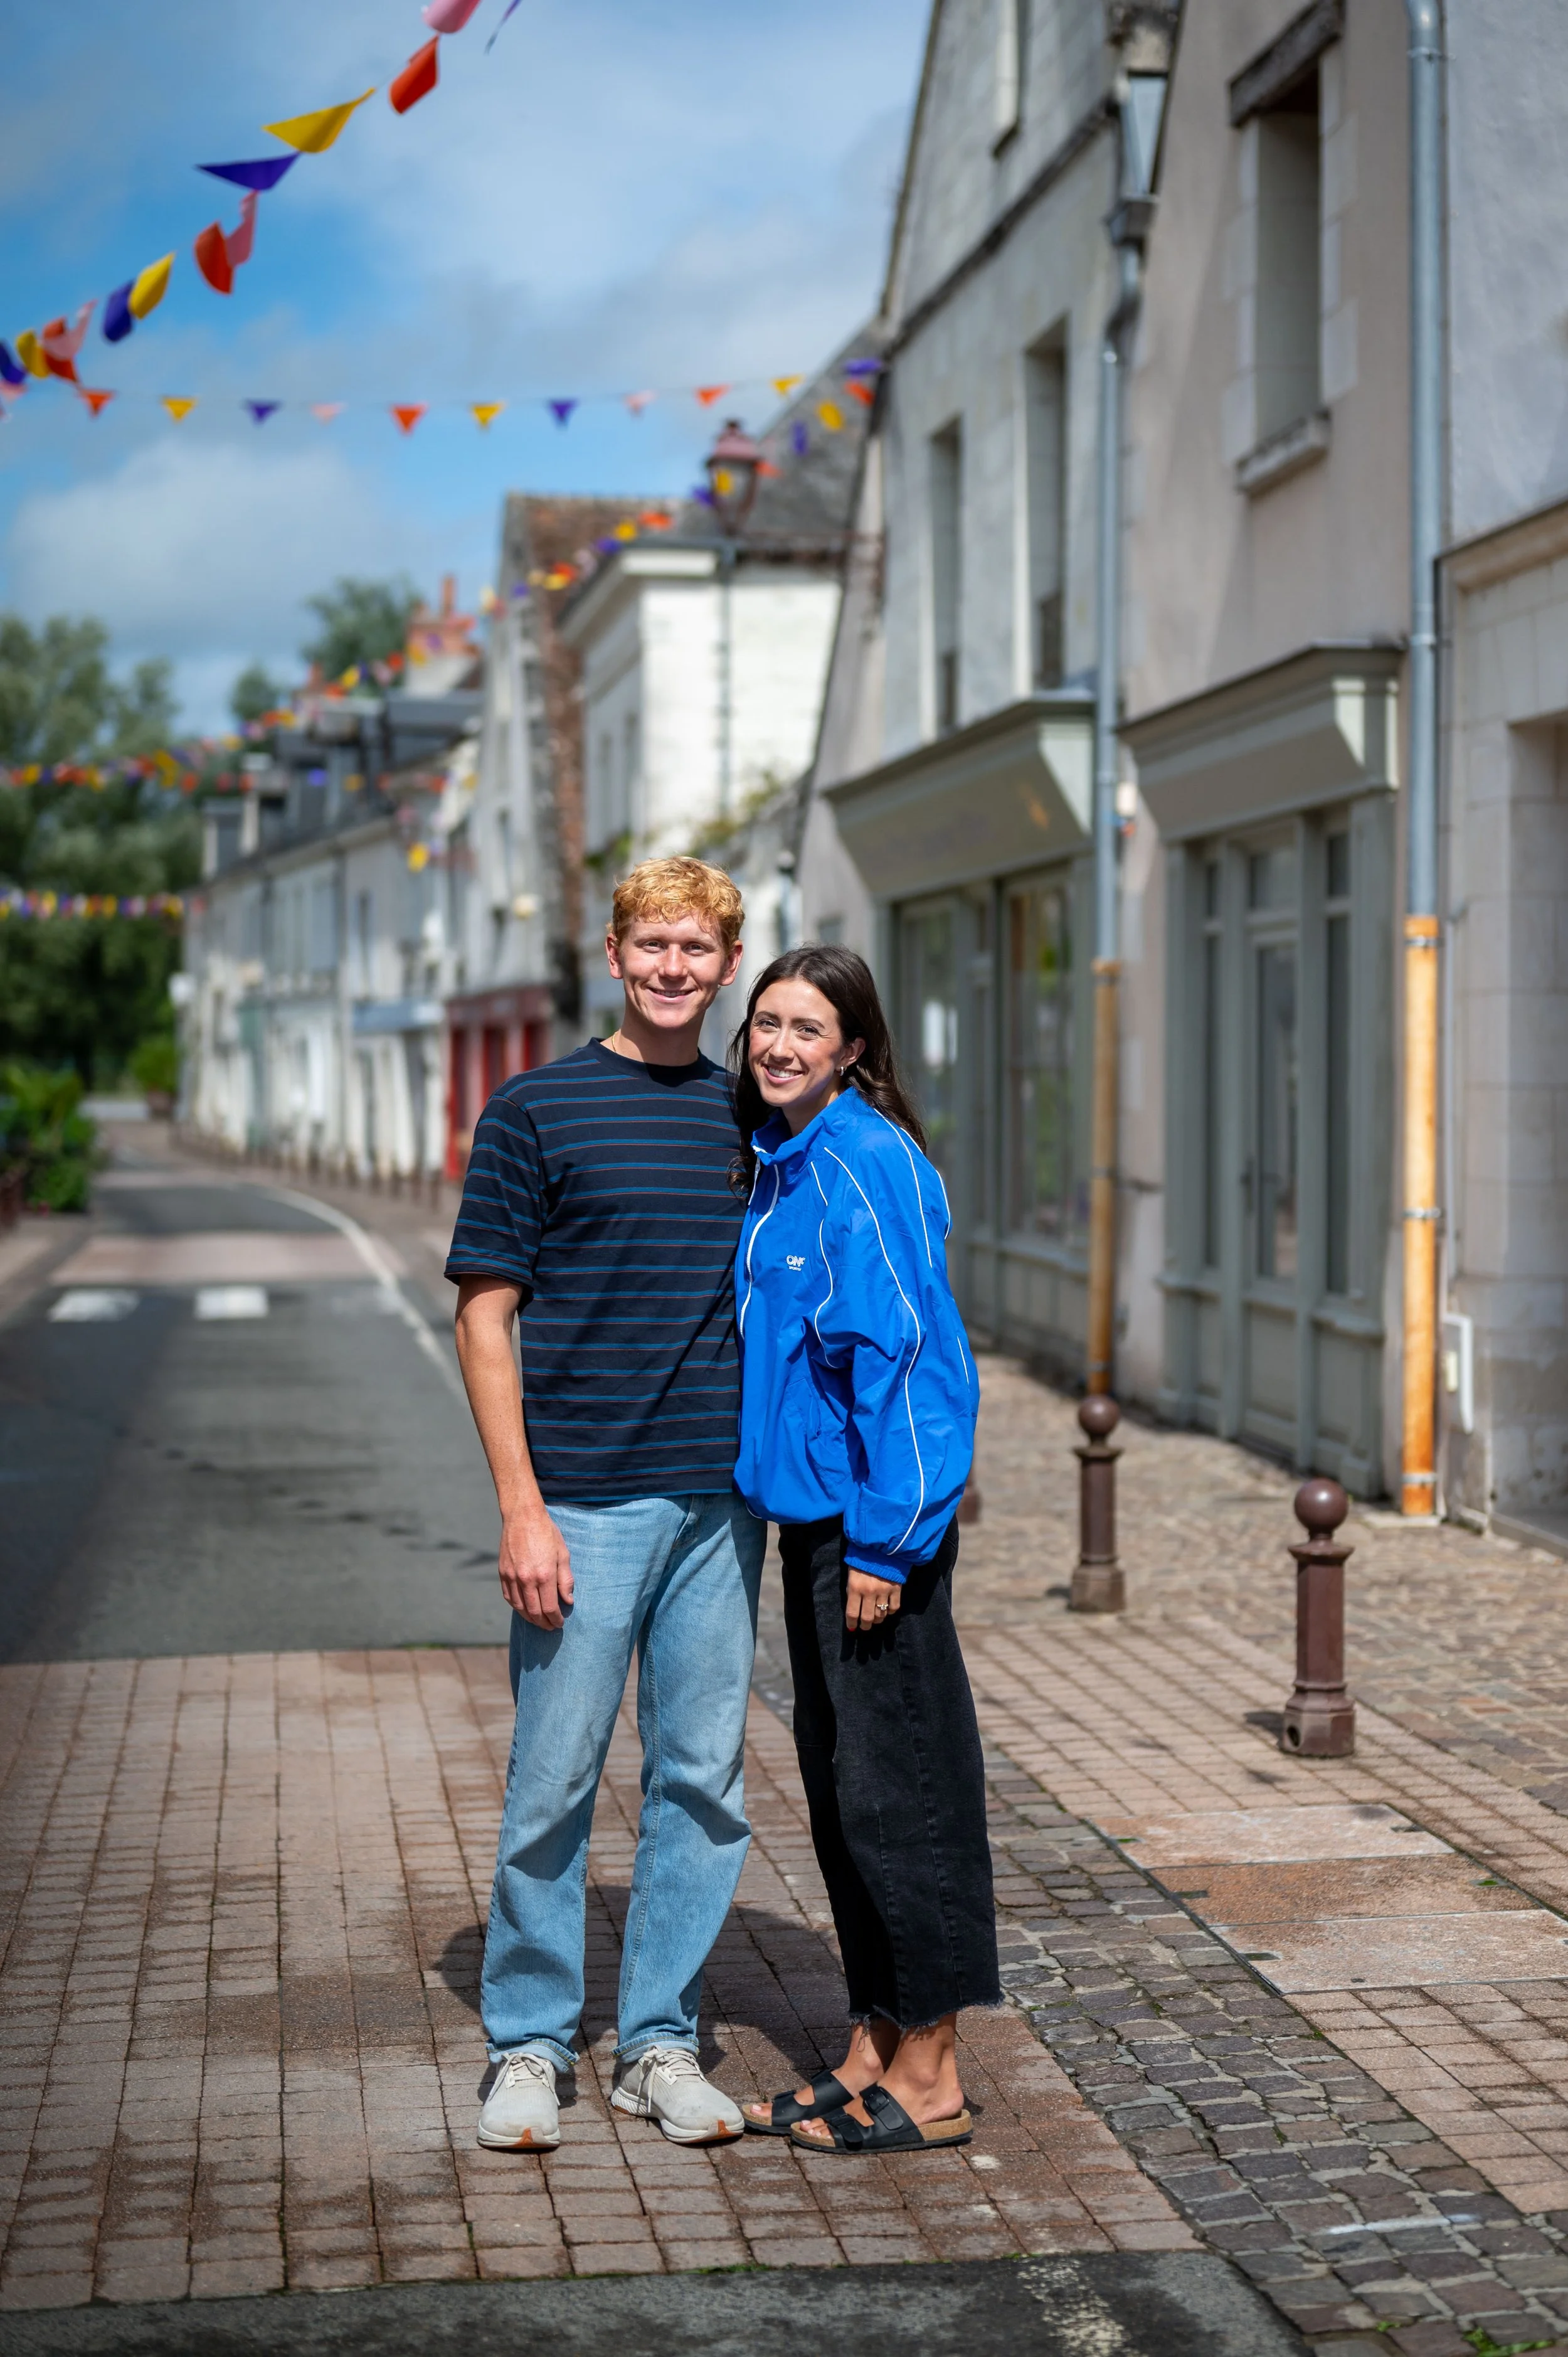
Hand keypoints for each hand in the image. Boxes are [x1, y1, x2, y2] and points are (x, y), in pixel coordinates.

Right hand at [499, 1508, 573, 1628]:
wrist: (522, 1516)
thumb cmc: (546, 1533)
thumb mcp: (563, 1554)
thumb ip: (566, 1579)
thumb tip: (568, 1601)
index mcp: (544, 1575)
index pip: (550, 1607)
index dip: (556, 1619)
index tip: (560, 1623)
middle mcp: (526, 1579)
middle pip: (534, 1612)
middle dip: (544, 1623)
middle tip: (550, 1627)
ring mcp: (512, 1577)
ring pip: (519, 1608)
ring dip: (530, 1619)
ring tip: (538, 1622)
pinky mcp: (502, 1573)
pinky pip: (508, 1597)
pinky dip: (517, 1607)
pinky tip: (524, 1610)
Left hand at [846, 1567, 901, 1633]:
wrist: (881, 1547)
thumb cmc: (862, 1561)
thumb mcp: (851, 1575)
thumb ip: (852, 1593)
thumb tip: (854, 1611)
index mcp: (856, 1587)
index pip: (852, 1613)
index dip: (852, 1623)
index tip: (852, 1627)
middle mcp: (870, 1592)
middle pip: (868, 1618)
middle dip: (865, 1625)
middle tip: (865, 1626)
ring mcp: (884, 1591)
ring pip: (881, 1615)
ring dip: (877, 1619)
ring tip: (875, 1617)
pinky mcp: (896, 1589)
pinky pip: (894, 1608)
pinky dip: (890, 1611)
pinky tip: (886, 1608)